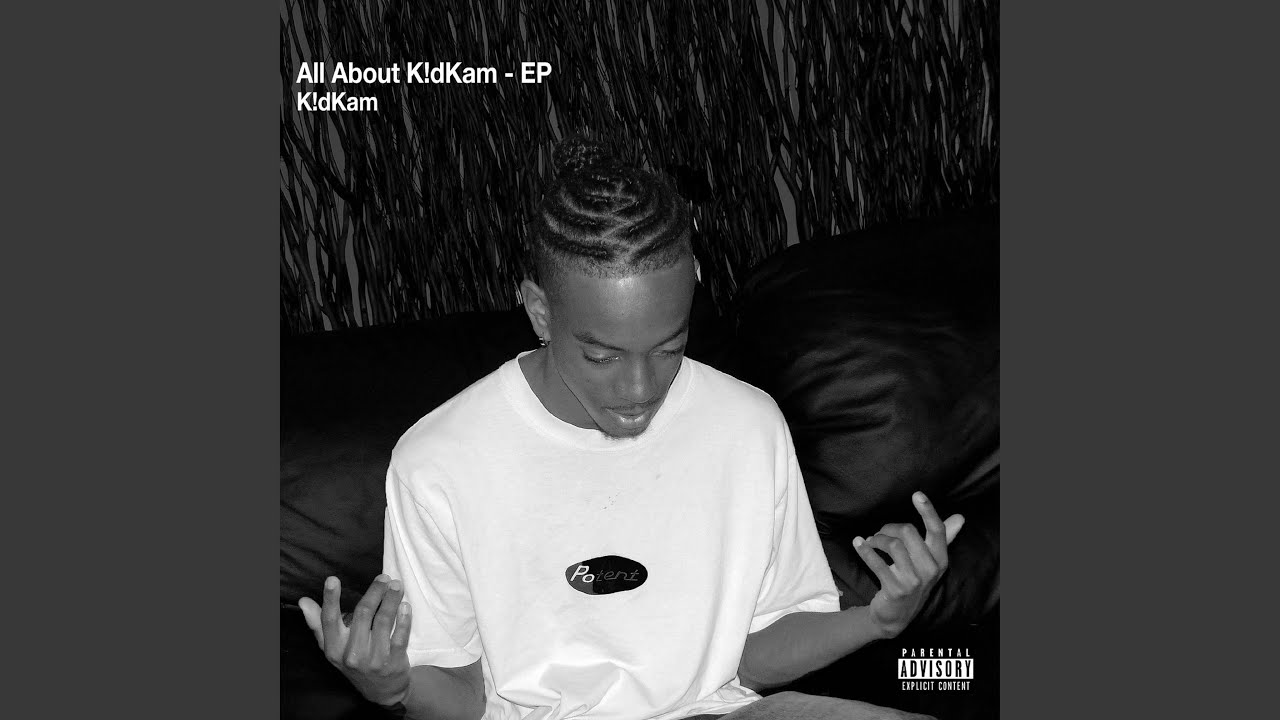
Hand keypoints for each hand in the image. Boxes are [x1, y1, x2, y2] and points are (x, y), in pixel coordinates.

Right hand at [299, 574, 413, 705]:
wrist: (381, 691)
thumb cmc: (354, 661)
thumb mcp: (333, 647)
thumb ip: (318, 624)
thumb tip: (304, 601)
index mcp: (334, 648)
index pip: (329, 620)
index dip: (330, 599)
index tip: (332, 579)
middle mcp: (351, 655)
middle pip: (363, 614)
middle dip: (374, 592)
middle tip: (384, 577)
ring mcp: (373, 660)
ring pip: (383, 621)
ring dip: (391, 600)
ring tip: (396, 585)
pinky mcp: (393, 663)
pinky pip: (400, 636)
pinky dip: (404, 619)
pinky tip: (405, 606)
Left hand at [852, 492, 963, 638]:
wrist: (896, 616)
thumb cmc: (913, 581)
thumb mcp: (930, 562)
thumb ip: (944, 538)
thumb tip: (960, 518)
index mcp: (940, 559)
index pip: (937, 530)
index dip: (928, 511)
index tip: (917, 495)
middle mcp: (931, 569)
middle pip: (908, 531)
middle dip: (889, 527)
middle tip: (880, 533)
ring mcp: (914, 581)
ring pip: (892, 545)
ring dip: (876, 539)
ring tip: (870, 542)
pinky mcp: (896, 589)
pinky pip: (877, 563)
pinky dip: (864, 550)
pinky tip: (858, 543)